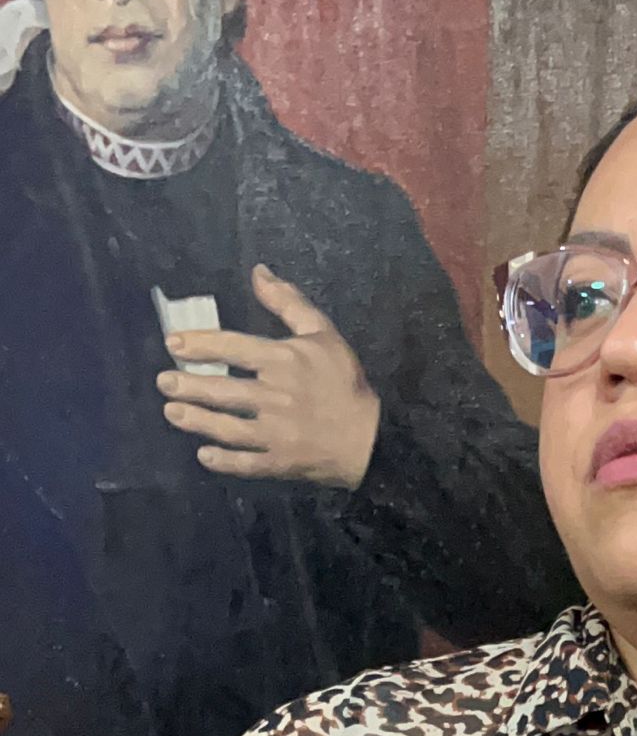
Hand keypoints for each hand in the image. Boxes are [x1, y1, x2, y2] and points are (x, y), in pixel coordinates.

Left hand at [158, 264, 381, 489]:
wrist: (372, 437)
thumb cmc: (347, 384)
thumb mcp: (324, 334)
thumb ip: (290, 303)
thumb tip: (258, 273)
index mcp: (283, 360)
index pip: (230, 347)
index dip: (198, 345)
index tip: (173, 344)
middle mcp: (274, 396)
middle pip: (221, 390)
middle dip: (187, 386)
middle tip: (164, 382)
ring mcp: (275, 432)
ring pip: (225, 426)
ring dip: (195, 420)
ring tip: (172, 413)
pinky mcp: (279, 461)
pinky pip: (243, 463)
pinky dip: (222, 460)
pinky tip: (204, 454)